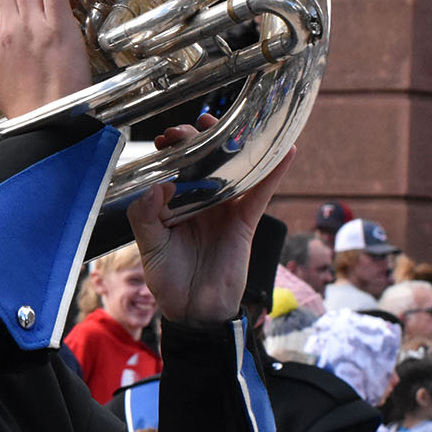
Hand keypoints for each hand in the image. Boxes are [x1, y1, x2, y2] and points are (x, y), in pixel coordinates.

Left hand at [127, 118, 294, 323]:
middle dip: (199, 138)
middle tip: (191, 128)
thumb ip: (145, 217)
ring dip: (237, 145)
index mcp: (175, 202)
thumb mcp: (149, 246)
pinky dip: (275, 172)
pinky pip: (262, 194)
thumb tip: (156, 187)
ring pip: (235, 170)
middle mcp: (201, 201)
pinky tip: (286, 150)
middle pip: (205, 160)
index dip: (174, 148)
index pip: (176, 166)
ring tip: (235, 120)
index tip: (166, 137)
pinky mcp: (244, 222)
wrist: (193, 310)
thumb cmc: (169, 279)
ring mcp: (224, 209)